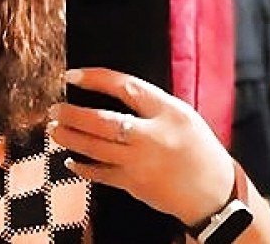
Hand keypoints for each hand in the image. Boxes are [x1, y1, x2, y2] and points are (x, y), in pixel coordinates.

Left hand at [48, 67, 234, 226]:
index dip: (94, 78)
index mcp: (166, 111)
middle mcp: (152, 136)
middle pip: (103, 121)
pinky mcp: (135, 185)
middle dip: (72, 114)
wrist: (216, 194)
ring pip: (96, 148)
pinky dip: (82, 167)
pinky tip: (70, 159)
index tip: (71, 75)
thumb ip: (148, 101)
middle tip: (54, 109)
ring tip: (53, 130)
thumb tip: (109, 89)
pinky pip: (101, 175)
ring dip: (70, 137)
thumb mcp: (180, 113)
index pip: (125, 87)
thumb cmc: (197, 147)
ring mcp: (141, 163)